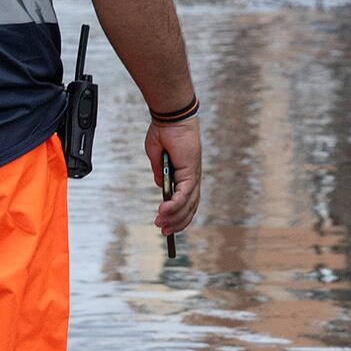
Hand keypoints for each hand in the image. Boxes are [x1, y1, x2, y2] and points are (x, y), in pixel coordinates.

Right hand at [142, 118, 201, 233]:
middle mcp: (192, 177)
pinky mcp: (191, 171)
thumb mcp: (157, 157)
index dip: (178, 215)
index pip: (187, 201)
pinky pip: (184, 194)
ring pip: (188, 204)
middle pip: (190, 207)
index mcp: (186, 174)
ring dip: (174, 217)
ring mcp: (193, 175)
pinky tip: (164, 211)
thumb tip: (161, 186)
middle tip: (164, 232)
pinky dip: (175, 204)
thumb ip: (160, 172)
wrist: (170, 117)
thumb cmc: (164, 133)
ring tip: (161, 226)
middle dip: (177, 222)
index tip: (166, 226)